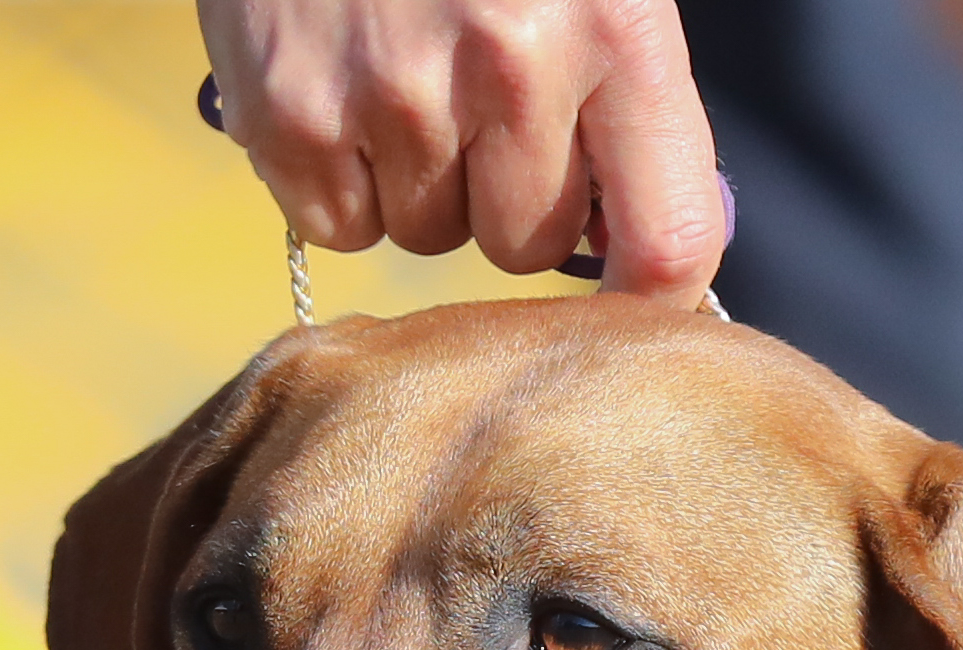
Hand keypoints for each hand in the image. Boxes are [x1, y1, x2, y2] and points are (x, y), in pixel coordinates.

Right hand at [197, 0, 725, 307]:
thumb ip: (628, 107)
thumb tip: (637, 257)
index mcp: (616, 28)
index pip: (670, 241)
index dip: (652, 302)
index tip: (630, 309)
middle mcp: (510, 64)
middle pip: (528, 248)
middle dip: (507, 197)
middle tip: (475, 105)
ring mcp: (393, 96)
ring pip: (430, 238)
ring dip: (421, 183)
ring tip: (402, 77)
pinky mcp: (293, 116)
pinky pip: (340, 227)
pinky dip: (339, 180)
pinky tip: (342, 90)